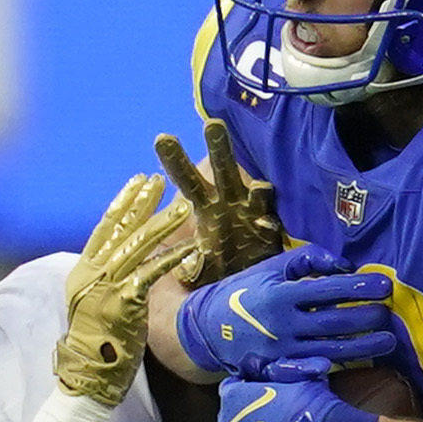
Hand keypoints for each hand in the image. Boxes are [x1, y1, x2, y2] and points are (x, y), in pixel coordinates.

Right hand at [56, 172, 202, 408]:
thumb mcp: (93, 303)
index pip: (103, 228)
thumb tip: (125, 258)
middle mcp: (92, 274)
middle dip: (142, 203)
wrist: (88, 375)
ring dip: (163, 225)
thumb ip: (105, 279)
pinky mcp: (124, 303)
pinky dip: (171, 260)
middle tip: (160, 181)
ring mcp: (106, 287)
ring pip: (137, 247)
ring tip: (184, 207)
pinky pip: (151, 274)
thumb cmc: (97, 343)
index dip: (122, 203)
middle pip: (120, 229)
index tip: (138, 182)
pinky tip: (191, 249)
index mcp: (83, 271)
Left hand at [155, 116, 285, 288]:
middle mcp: (229, 203)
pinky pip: (272, 225)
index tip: (162, 138)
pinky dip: (270, 224)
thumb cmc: (208, 270)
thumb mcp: (180, 260)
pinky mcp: (270, 236)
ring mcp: (253, 216)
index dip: (175, 160)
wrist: (236, 295)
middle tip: (214, 126)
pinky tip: (268, 225)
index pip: (186, 179)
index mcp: (203, 206)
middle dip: (220, 148)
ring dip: (258, 189)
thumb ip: (169, 251)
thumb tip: (150, 247)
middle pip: (224, 170)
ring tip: (258, 187)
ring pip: (258, 193)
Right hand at [169, 244, 398, 381]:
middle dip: (365, 318)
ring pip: (327, 350)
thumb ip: (308, 260)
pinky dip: (322, 370)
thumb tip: (345, 265)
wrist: (207, 326)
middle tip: (389, 313)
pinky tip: (346, 366)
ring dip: (361, 347)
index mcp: (281, 294)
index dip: (358, 289)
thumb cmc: (247, 292)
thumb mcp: (273, 268)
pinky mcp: (274, 371)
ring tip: (388, 341)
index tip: (385, 285)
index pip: (327, 291)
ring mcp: (279, 352)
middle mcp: (281, 324)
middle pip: (332, 324)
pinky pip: (302, 373)